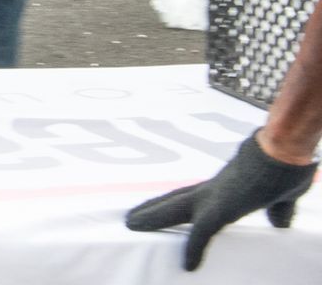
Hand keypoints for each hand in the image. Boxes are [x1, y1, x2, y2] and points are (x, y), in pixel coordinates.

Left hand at [125, 132, 316, 269]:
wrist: (285, 151)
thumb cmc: (285, 166)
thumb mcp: (281, 195)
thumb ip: (277, 209)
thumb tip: (279, 221)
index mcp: (226, 185)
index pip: (193, 195)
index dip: (177, 203)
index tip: (162, 208)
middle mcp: (214, 188)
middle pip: (175, 200)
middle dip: (153, 209)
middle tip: (130, 218)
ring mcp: (215, 195)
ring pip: (175, 208)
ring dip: (153, 217)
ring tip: (130, 225)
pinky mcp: (223, 207)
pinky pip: (203, 232)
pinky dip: (194, 247)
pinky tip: (188, 265)